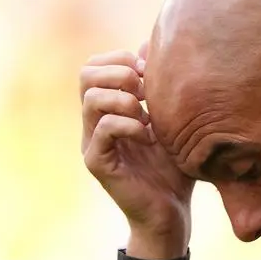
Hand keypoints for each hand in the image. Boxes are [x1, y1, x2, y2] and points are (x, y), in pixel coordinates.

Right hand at [80, 47, 193, 253]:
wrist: (170, 215)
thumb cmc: (174, 171)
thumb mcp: (173, 123)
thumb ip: (161, 87)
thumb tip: (149, 44)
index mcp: (107, 111)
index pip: (95, 67)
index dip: (120, 60)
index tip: (150, 75)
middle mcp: (94, 124)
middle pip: (86, 75)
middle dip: (119, 72)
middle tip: (146, 91)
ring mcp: (92, 143)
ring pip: (91, 98)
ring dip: (125, 98)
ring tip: (147, 116)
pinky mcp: (98, 163)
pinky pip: (103, 129)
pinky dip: (129, 125)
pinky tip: (149, 137)